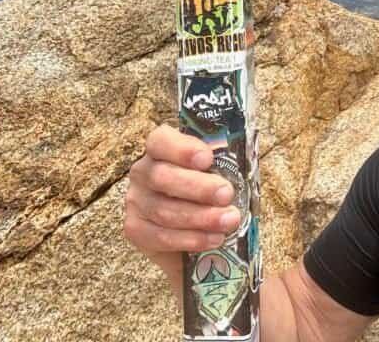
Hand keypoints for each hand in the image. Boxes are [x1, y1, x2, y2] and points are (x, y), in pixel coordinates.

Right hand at [124, 124, 239, 282]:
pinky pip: (160, 236)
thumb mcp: (218, 176)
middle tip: (226, 194)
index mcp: (161, 150)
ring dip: (201, 217)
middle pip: (163, 177)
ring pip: (164, 210)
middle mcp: (143, 172)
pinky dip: (190, 239)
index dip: (182, 149)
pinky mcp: (136, 230)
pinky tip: (213, 238)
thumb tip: (243, 169)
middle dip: (198, 187)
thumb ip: (223, 169)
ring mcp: (136, 202)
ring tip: (229, 220)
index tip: (207, 159)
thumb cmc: (210, 196)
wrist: (195, 238)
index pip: (160, 140)